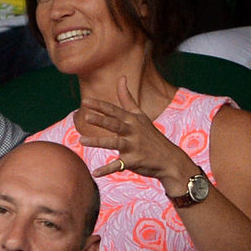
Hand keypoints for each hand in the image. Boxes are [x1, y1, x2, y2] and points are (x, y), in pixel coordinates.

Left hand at [77, 76, 197, 190]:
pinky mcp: (134, 161)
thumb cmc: (150, 135)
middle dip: (101, 120)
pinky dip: (106, 169)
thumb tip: (121, 77)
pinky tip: (95, 173)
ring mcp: (133, 146)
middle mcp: (133, 131)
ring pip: (114, 143)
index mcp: (132, 119)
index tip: (85, 102)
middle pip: (114, 124)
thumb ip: (127, 98)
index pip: (114, 111)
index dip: (100, 106)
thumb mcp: (139, 115)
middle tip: (86, 116)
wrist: (169, 158)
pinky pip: (118, 166)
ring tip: (81, 141)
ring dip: (98, 142)